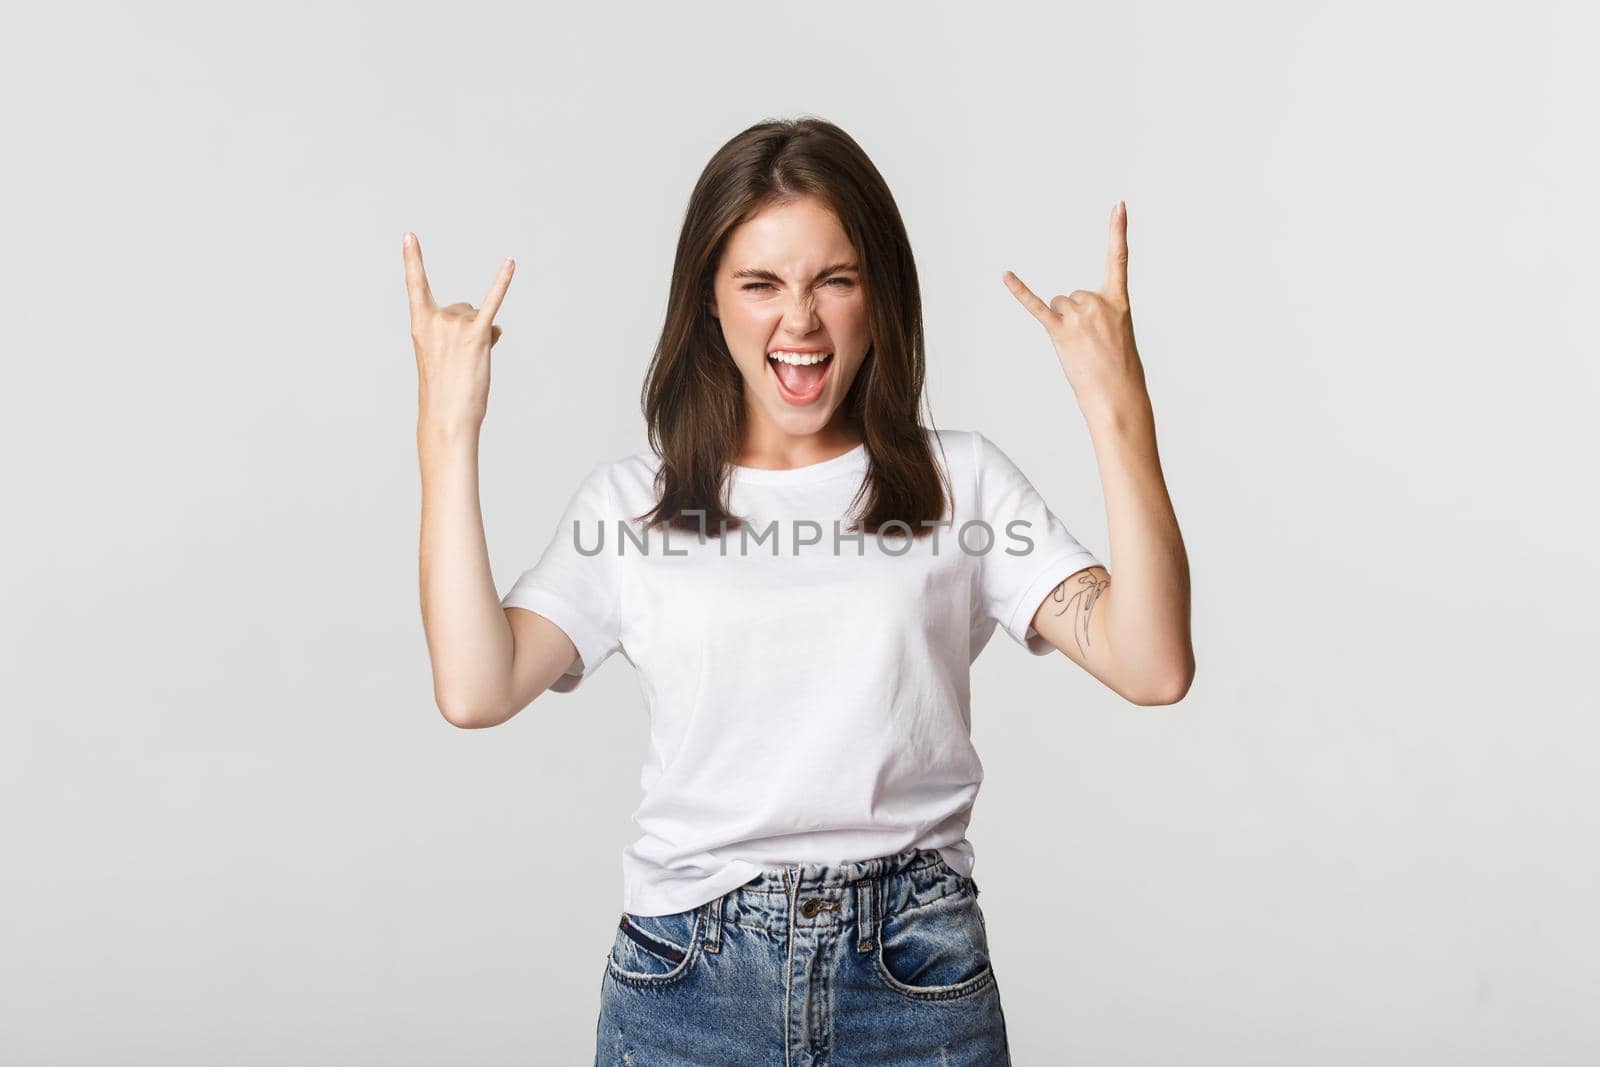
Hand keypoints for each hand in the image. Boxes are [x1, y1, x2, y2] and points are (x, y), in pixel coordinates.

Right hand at [403, 231, 514, 436]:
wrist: (447, 417)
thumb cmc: (446, 391)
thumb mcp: (447, 356)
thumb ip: (464, 333)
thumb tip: (497, 326)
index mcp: (420, 324)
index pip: (415, 285)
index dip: (412, 259)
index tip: (410, 235)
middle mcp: (436, 320)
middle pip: (463, 307)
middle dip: (468, 328)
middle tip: (461, 359)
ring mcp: (456, 326)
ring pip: (479, 316)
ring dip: (482, 335)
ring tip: (472, 362)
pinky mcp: (477, 335)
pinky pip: (492, 303)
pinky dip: (502, 283)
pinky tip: (510, 263)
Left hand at [1002, 201, 1145, 416]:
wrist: (1119, 397)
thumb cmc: (1121, 372)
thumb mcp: (1118, 336)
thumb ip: (1100, 316)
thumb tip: (1073, 318)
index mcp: (1119, 302)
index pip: (1119, 259)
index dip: (1118, 230)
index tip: (1119, 205)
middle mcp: (1098, 303)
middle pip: (1072, 296)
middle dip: (1076, 319)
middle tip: (1091, 344)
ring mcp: (1079, 317)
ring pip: (1058, 305)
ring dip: (1064, 326)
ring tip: (1080, 349)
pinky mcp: (1060, 332)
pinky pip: (1036, 307)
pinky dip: (1019, 292)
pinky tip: (1005, 276)